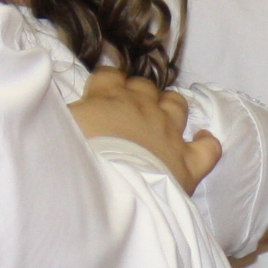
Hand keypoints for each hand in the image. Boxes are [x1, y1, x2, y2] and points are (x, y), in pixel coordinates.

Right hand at [71, 66, 220, 192]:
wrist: (107, 192)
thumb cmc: (75, 160)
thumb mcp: (60, 128)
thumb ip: (68, 115)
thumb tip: (64, 110)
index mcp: (109, 98)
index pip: (109, 75)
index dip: (107, 81)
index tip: (101, 92)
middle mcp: (143, 108)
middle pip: (144, 87)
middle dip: (137, 94)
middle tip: (126, 111)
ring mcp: (169, 133)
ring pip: (177, 105)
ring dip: (170, 107)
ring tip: (162, 117)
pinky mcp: (188, 162)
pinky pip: (208, 147)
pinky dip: (206, 142)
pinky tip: (201, 141)